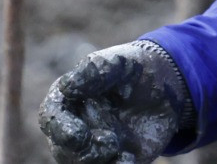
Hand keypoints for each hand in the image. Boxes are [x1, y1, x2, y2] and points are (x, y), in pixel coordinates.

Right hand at [38, 40, 193, 163]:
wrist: (166, 84)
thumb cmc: (133, 70)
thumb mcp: (118, 63)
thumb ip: (94, 71)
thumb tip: (66, 87)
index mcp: (69, 100)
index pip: (50, 117)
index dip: (59, 129)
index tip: (78, 135)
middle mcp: (76, 126)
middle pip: (63, 150)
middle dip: (82, 152)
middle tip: (110, 142)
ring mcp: (95, 146)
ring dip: (96, 162)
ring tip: (118, 148)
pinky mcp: (116, 159)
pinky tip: (129, 160)